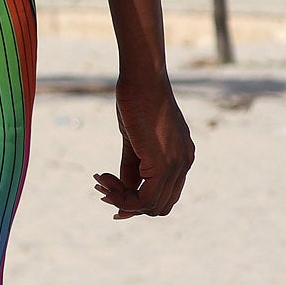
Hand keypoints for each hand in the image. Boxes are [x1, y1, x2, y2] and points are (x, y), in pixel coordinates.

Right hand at [94, 72, 194, 219]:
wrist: (142, 78)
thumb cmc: (137, 99)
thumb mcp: (135, 138)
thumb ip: (134, 164)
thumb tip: (126, 189)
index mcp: (182, 156)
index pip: (166, 194)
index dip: (140, 202)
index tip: (112, 193)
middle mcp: (184, 163)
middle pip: (160, 206)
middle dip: (129, 204)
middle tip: (103, 190)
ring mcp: (176, 165)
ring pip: (151, 206)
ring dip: (121, 200)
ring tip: (101, 183)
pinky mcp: (162, 164)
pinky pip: (143, 199)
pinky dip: (122, 197)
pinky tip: (104, 180)